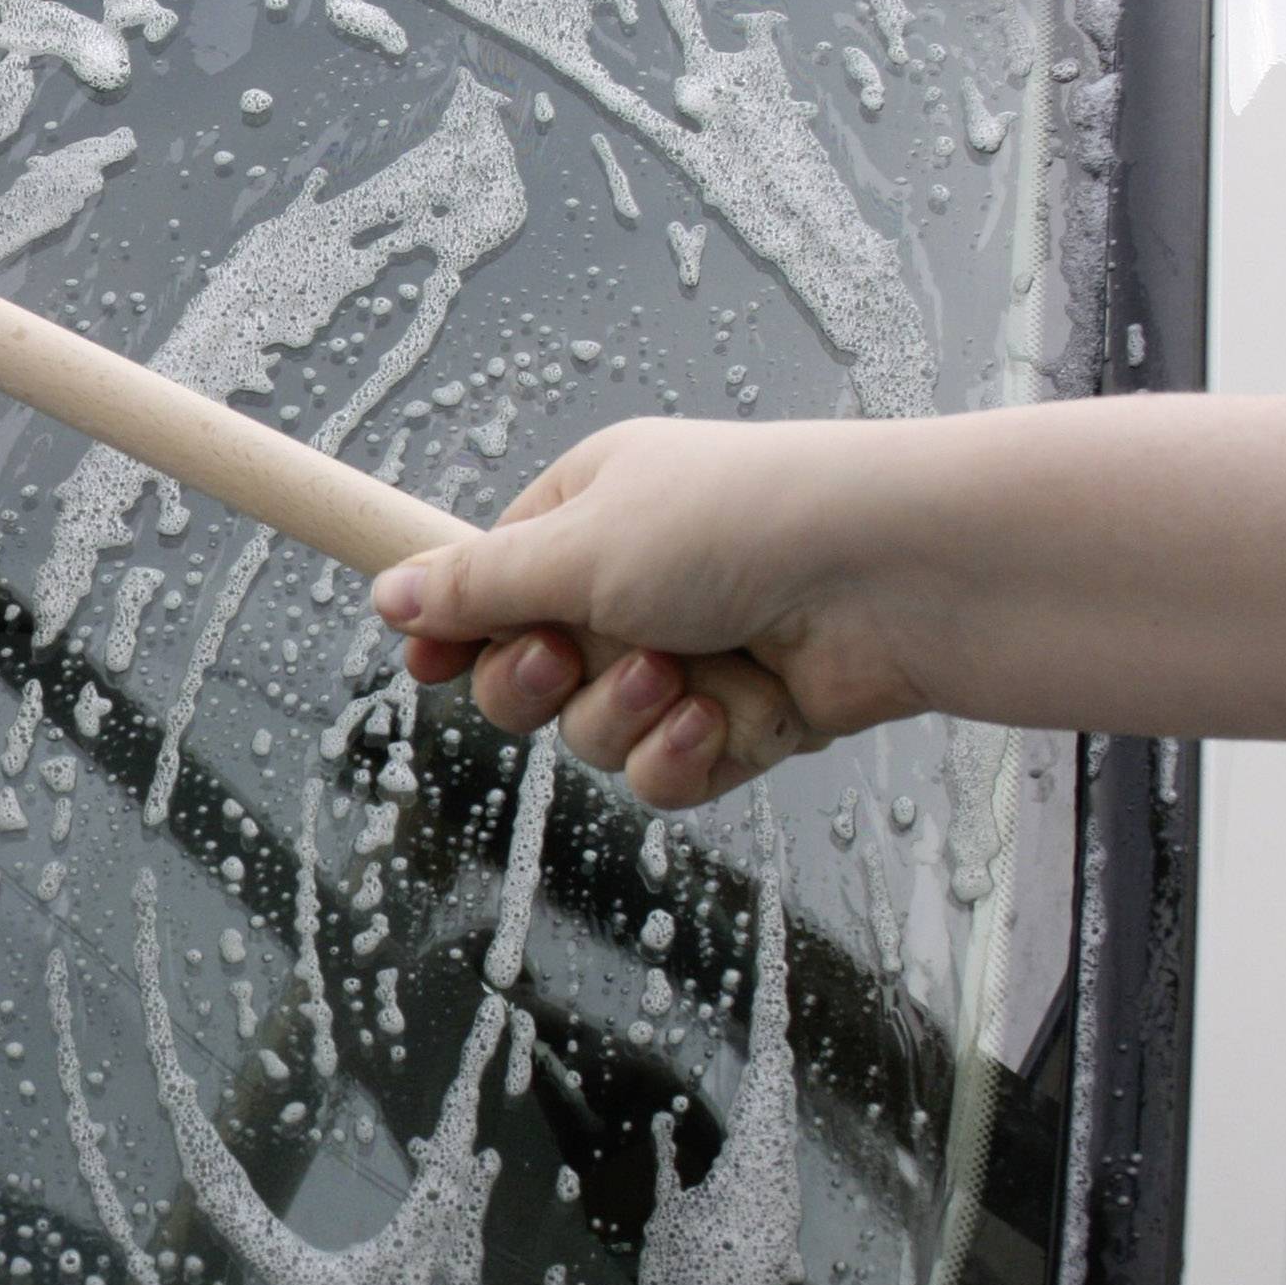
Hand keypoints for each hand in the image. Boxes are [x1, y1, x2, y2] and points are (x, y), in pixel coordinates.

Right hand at [371, 417, 931, 807]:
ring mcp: (689, 655)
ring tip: (681, 678)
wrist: (898, 577)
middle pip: (526, 671)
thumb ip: (477, 585)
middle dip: (539, 681)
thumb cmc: (742, 523)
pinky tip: (721, 721)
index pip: (490, 580)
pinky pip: (665, 771)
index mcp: (591, 513)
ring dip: (624, 715)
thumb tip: (387, 593)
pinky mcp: (739, 721)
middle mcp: (636, 583)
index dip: (455, 627)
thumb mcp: (579, 544)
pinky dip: (685, 755)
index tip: (425, 660)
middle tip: (567, 656)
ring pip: (593, 730)